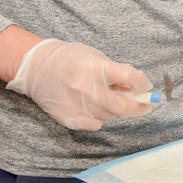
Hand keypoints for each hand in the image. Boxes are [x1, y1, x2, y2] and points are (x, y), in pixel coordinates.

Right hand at [4, 39, 152, 130]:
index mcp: (96, 68)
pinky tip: (91, 107)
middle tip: (144, 105)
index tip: (147, 87)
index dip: (142, 83)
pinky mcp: (70, 118)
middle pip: (123, 106)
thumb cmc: (68, 59)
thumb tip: (134, 89)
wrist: (35, 68)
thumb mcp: (95, 57)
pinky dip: (99, 118)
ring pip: (111, 116)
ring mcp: (78, 105)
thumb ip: (114, 73)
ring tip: (106, 99)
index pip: (130, 77)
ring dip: (115, 109)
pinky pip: (96, 124)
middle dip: (138, 107)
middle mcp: (88, 88)